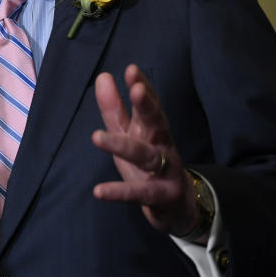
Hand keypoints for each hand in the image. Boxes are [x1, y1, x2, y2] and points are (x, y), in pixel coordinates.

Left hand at [91, 65, 201, 240]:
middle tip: (137, 89)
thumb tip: (103, 76)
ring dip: (123, 146)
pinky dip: (119, 193)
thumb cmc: (149, 164)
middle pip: (157, 123)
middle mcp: (162, 146)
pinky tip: (99, 190)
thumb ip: (115, 108)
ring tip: (96, 137)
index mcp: (153, 129)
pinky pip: (139, 194)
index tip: (131, 69)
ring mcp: (165, 171)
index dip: (142, 86)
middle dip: (148, 106)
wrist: (178, 206)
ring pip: (146, 157)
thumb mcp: (129, 135)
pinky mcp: (161, 196)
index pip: (150, 104)